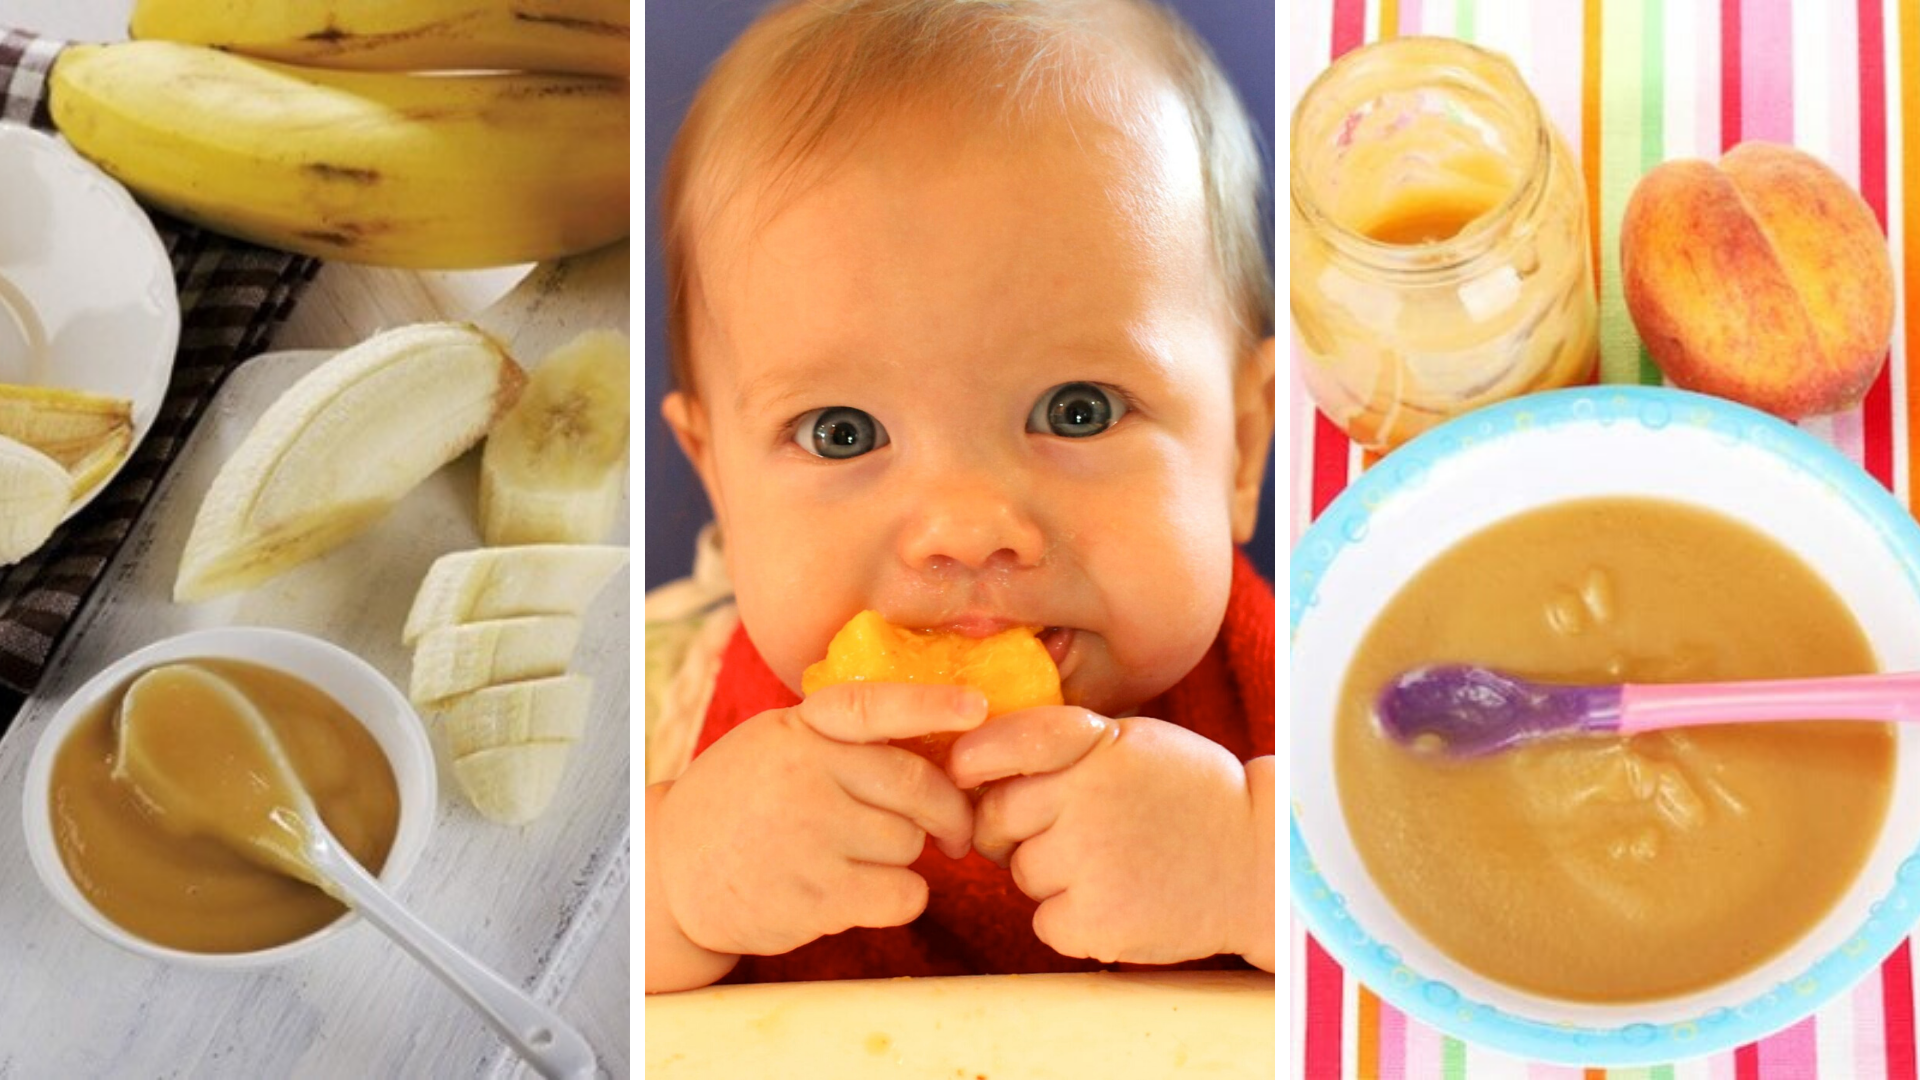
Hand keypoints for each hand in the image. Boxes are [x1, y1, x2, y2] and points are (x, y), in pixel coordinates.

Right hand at [651, 683, 984, 962]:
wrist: (671, 873)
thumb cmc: (741, 804)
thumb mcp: (776, 744)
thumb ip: (840, 737)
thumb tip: (938, 737)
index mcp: (801, 730)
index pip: (874, 705)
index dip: (931, 704)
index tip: (976, 707)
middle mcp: (806, 774)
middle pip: (917, 787)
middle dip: (949, 812)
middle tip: (954, 833)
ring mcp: (810, 836)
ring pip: (911, 844)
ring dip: (908, 858)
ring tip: (865, 860)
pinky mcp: (817, 896)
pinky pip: (903, 894)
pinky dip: (902, 897)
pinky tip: (868, 894)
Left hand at [949, 710, 1268, 966]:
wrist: (1262, 865)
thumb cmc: (1189, 799)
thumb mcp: (1134, 743)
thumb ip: (1067, 744)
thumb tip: (974, 761)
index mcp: (1098, 746)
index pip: (1009, 743)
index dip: (973, 759)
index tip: (963, 773)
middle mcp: (1087, 799)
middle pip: (997, 817)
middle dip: (1011, 828)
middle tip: (1063, 832)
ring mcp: (1090, 863)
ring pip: (1020, 871)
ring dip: (1048, 874)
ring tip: (1109, 865)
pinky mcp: (1097, 922)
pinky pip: (1044, 920)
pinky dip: (1069, 919)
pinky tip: (1115, 900)